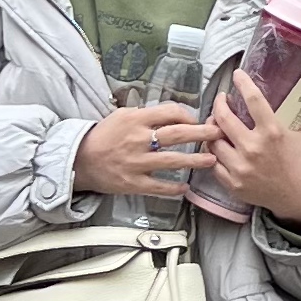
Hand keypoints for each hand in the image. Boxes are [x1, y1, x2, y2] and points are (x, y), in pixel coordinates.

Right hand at [73, 101, 207, 200]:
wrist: (80, 159)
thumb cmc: (104, 135)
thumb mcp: (123, 115)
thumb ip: (148, 115)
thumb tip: (176, 113)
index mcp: (136, 119)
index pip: (171, 112)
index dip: (189, 116)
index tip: (198, 120)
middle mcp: (138, 139)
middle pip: (177, 134)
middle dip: (202, 133)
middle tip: (220, 134)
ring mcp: (136, 162)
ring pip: (173, 161)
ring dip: (195, 160)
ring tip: (212, 160)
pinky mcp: (133, 183)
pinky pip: (158, 186)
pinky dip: (173, 188)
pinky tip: (186, 188)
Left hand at [201, 70, 300, 229]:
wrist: (299, 199)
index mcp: (273, 132)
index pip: (253, 99)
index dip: (243, 83)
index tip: (237, 74)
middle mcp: (253, 148)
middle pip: (224, 117)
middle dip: (219, 103)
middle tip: (222, 99)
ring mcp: (240, 167)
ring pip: (213, 140)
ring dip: (213, 128)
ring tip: (216, 123)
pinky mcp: (233, 182)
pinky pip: (214, 163)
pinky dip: (214, 152)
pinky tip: (218, 146)